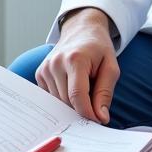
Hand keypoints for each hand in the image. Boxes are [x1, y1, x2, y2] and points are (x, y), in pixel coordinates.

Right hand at [36, 8, 118, 122]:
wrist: (81, 30)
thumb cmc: (98, 49)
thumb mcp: (111, 67)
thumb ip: (105, 93)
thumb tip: (100, 117)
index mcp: (75, 59)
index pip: (77, 96)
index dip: (88, 113)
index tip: (98, 121)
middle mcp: (56, 63)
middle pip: (67, 101)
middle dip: (82, 107)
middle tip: (94, 97)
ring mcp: (45, 68)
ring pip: (58, 102)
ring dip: (72, 102)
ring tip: (82, 86)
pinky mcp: (40, 73)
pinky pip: (51, 97)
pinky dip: (63, 98)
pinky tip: (70, 85)